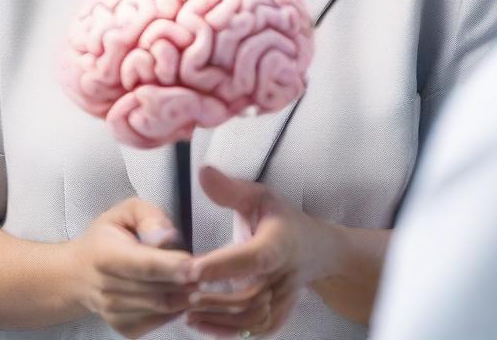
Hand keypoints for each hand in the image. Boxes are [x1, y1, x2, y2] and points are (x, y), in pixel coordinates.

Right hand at [67, 196, 198, 337]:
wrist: (79, 273)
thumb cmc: (107, 236)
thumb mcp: (125, 212)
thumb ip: (148, 216)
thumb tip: (166, 238)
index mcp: (105, 255)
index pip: (143, 265)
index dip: (171, 267)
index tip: (196, 267)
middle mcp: (106, 289)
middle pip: (157, 290)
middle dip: (185, 282)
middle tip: (207, 270)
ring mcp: (114, 313)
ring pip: (161, 308)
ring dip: (184, 296)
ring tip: (197, 280)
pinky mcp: (124, 328)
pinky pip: (159, 321)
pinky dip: (175, 309)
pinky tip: (179, 292)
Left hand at [184, 165, 340, 337]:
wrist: (315, 250)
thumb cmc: (282, 218)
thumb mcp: (260, 195)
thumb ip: (231, 189)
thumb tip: (202, 172)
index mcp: (280, 243)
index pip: (252, 258)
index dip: (223, 266)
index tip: (192, 269)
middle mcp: (284, 276)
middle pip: (251, 296)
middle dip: (215, 299)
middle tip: (181, 294)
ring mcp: (283, 300)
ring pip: (253, 319)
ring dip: (219, 319)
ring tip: (186, 312)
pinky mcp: (279, 315)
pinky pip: (257, 330)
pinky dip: (230, 332)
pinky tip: (203, 325)